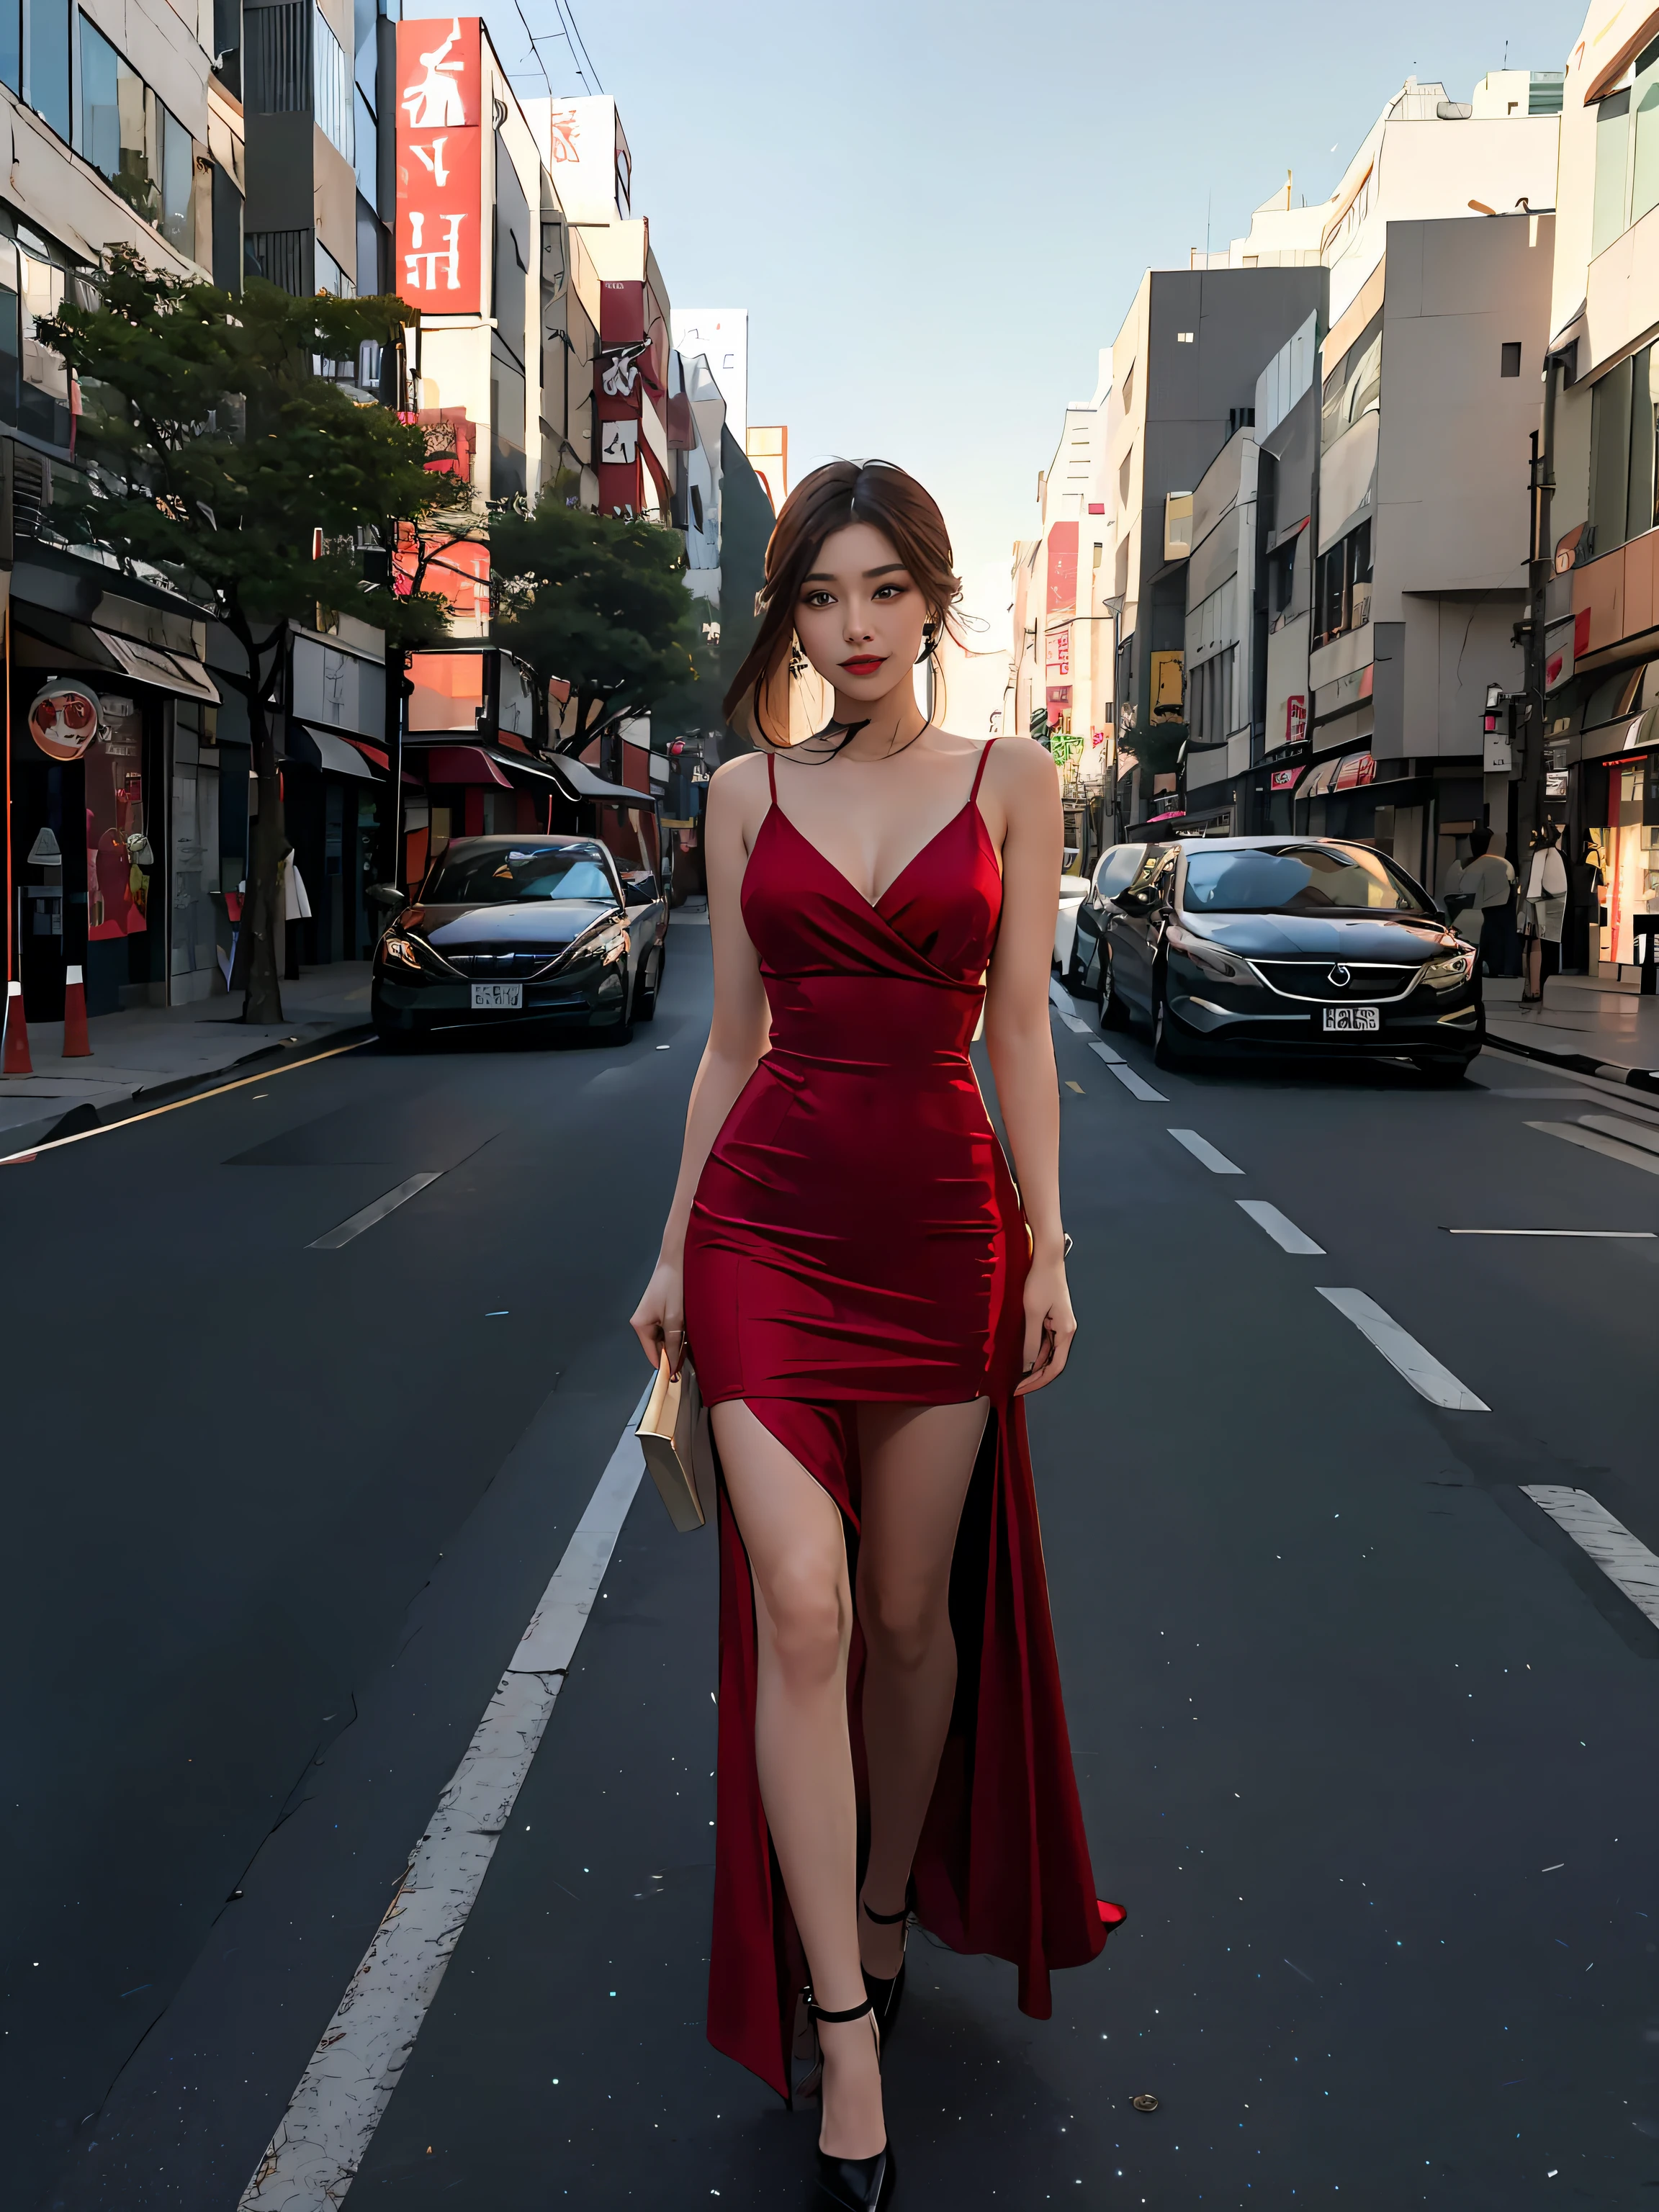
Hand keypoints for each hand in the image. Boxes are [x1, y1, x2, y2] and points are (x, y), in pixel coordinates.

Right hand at [631, 1256, 685, 1375]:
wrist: (676, 1260)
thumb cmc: (673, 1288)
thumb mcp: (674, 1319)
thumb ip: (672, 1344)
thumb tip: (672, 1367)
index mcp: (640, 1326)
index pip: (652, 1354)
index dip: (666, 1365)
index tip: (681, 1375)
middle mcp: (641, 1322)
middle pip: (658, 1346)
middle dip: (674, 1351)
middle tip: (693, 1354)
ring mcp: (650, 1315)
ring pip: (664, 1337)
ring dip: (677, 1341)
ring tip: (693, 1342)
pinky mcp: (658, 1309)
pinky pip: (667, 1327)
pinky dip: (677, 1331)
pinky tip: (689, 1330)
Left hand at [1015, 1254, 1074, 1395]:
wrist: (1047, 1259)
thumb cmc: (1041, 1283)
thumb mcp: (1032, 1313)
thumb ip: (1031, 1341)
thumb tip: (1027, 1365)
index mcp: (1065, 1332)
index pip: (1055, 1367)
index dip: (1038, 1381)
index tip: (1021, 1388)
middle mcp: (1066, 1331)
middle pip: (1052, 1363)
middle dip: (1035, 1377)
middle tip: (1016, 1387)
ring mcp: (1060, 1325)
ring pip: (1048, 1353)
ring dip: (1033, 1366)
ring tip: (1015, 1376)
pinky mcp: (1053, 1319)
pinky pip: (1044, 1342)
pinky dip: (1034, 1352)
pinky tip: (1021, 1358)